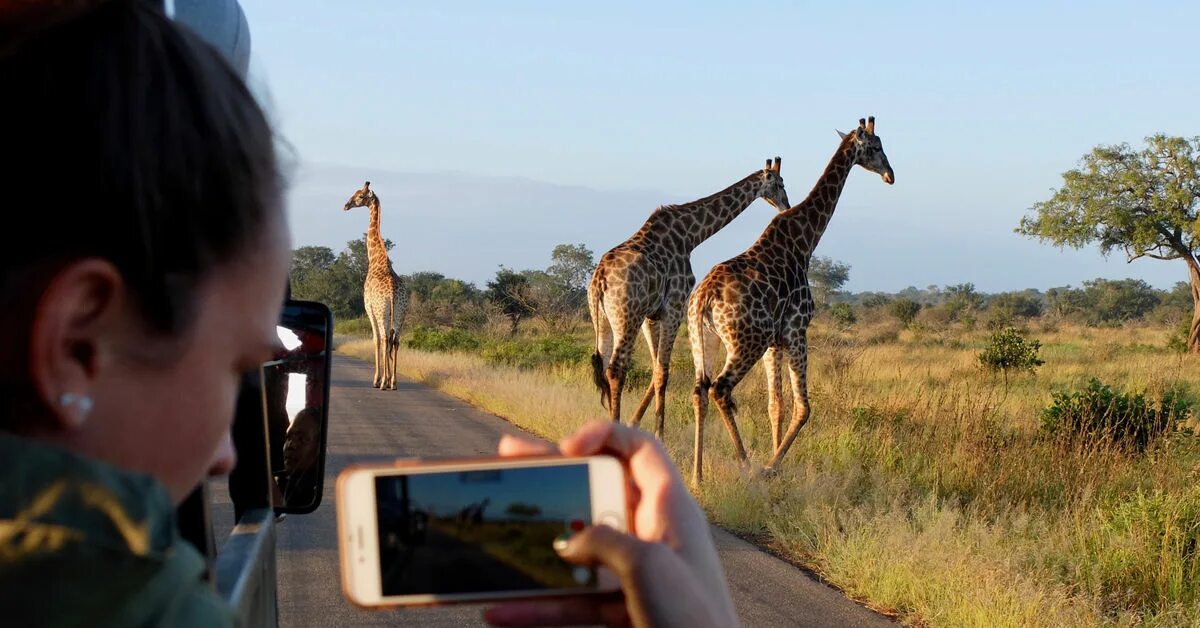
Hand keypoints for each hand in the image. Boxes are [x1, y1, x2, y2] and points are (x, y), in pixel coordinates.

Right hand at [484, 421, 737, 627]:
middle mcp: (653, 535)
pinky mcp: (624, 613)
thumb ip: (601, 541)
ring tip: (495, 536)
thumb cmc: (696, 620)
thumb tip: (568, 545)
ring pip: (578, 552)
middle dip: (552, 479)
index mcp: (670, 508)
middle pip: (596, 494)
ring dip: (536, 548)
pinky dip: (539, 608)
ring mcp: (636, 575)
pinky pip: (573, 602)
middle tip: (511, 459)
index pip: (640, 449)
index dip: (603, 436)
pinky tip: (503, 610)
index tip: (566, 449)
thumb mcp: (646, 566)